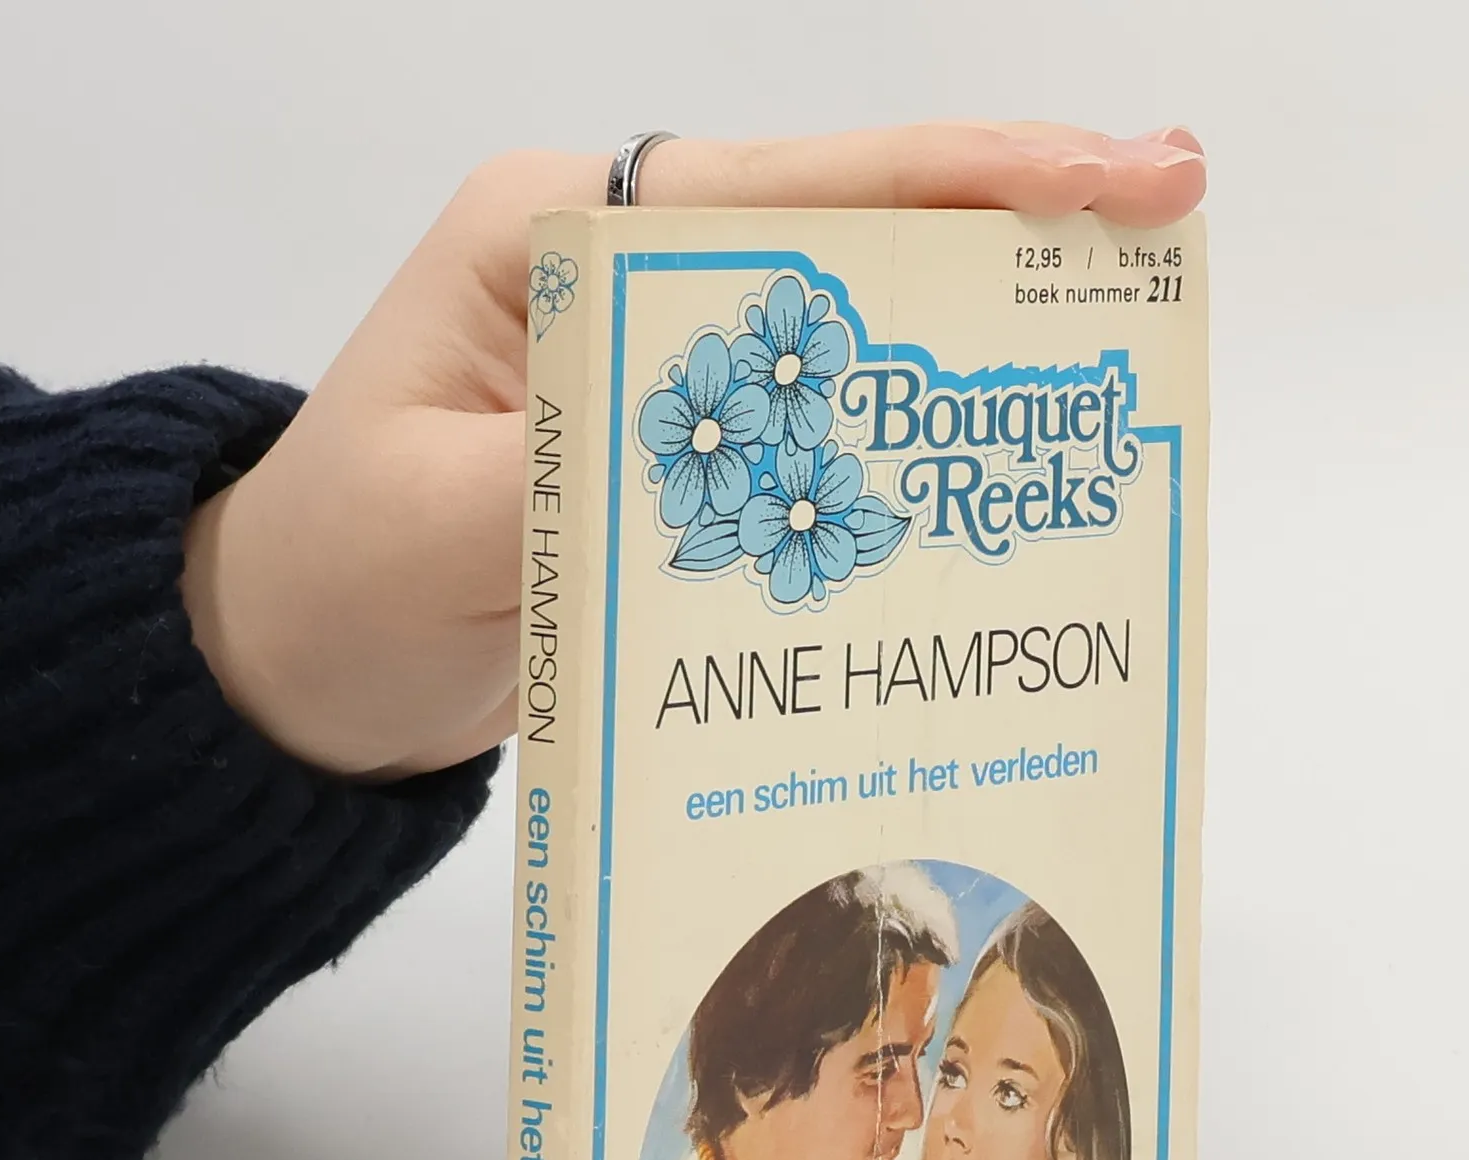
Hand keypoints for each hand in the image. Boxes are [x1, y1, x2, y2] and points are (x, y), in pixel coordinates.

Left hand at [180, 122, 1207, 779]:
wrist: (300, 673)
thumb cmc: (337, 582)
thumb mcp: (432, 527)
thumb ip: (568, 476)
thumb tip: (736, 456)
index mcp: (554, 242)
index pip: (783, 191)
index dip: (952, 181)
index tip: (1101, 177)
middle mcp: (623, 287)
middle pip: (844, 236)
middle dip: (1004, 227)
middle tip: (1168, 216)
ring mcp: (661, 377)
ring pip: (847, 335)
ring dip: (976, 336)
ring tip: (1121, 332)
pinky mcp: (683, 465)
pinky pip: (817, 439)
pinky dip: (908, 449)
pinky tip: (997, 464)